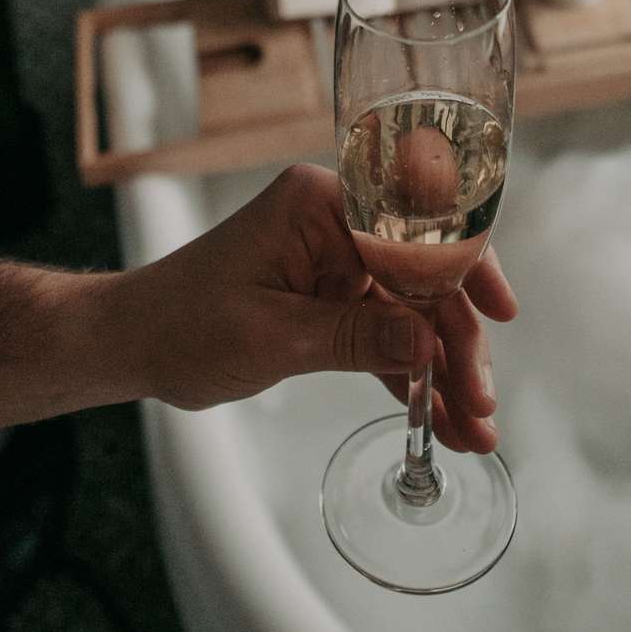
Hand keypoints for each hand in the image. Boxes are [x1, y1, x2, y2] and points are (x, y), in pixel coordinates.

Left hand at [115, 164, 516, 452]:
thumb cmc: (181, 325)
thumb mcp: (274, 338)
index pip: (413, 230)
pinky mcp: (330, 295)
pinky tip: (438, 418)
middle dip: (456, 343)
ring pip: (411, 311)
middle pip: (422, 277)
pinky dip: (409, 374)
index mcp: (320, 203)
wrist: (130, 343)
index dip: (465, 272)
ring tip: (472, 428)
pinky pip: (384, 330)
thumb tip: (432, 344)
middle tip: (481, 404)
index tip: (500, 317)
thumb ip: (357, 336)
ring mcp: (335, 258)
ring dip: (440, 370)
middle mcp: (335, 220)